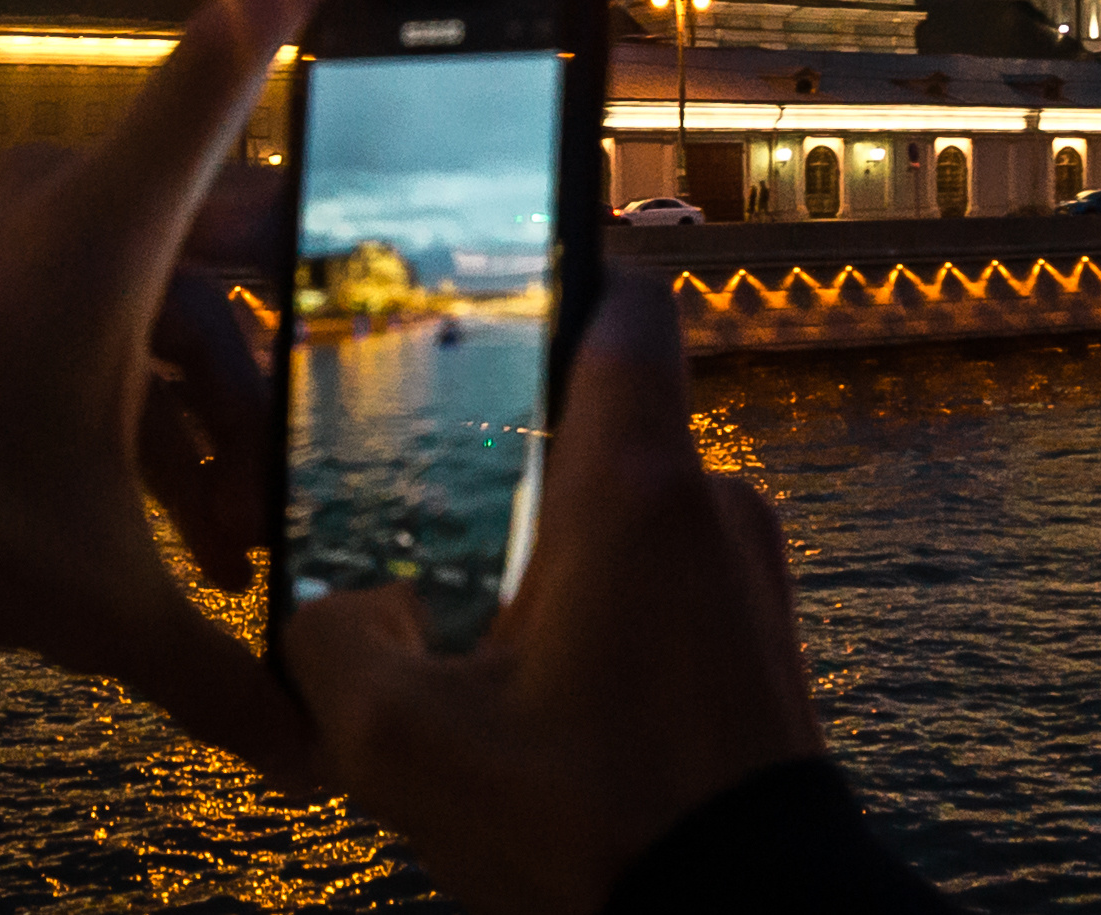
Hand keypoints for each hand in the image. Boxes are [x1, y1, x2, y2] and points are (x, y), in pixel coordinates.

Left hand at [0, 0, 394, 785]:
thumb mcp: (88, 597)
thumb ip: (215, 672)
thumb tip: (314, 756)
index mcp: (112, 230)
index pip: (232, 64)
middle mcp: (83, 206)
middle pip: (248, 239)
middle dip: (294, 352)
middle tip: (335, 414)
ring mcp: (44, 239)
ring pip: (191, 303)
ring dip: (226, 420)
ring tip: (234, 549)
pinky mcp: (14, 279)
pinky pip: (130, 322)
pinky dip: (167, 411)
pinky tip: (184, 527)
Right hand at [285, 276, 822, 914]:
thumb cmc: (592, 824)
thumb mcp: (407, 745)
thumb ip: (333, 647)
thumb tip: (337, 606)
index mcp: (634, 487)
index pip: (626, 307)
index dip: (564, 276)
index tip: (500, 296)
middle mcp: (713, 501)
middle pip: (613, 418)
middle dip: (523, 454)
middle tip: (440, 506)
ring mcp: (754, 569)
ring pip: (641, 507)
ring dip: (566, 544)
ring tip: (488, 626)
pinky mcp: (766, 634)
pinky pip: (679, 572)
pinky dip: (616, 599)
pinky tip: (552, 681)